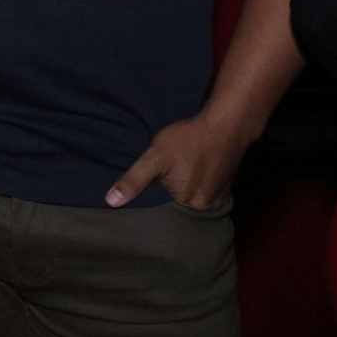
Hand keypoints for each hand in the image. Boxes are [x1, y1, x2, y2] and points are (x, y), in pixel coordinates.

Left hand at [106, 109, 252, 209]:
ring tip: (180, 172)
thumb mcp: (155, 156)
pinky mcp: (225, 189)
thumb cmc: (187, 139)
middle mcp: (207, 207)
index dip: (154, 197)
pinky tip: (192, 171)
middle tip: (167, 174)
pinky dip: (197, 185)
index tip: (151, 184)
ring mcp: (218, 198)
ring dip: (184, 189)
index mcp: (190, 204)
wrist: (224, 126)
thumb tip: (110, 202)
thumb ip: (133, 180)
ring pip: (191, 198)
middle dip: (169, 194)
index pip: (163, 210)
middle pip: (178, 205)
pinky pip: (204, 192)